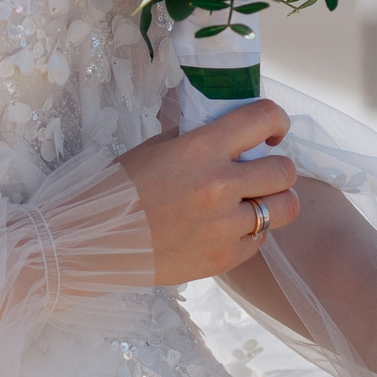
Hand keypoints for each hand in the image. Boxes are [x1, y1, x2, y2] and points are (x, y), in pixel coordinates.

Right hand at [116, 99, 299, 283]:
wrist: (90, 241)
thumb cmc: (118, 189)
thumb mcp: (157, 148)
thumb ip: (199, 136)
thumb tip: (231, 129)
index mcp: (200, 148)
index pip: (265, 118)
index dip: (277, 122)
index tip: (272, 133)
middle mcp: (219, 185)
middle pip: (286, 170)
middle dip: (277, 168)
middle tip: (260, 173)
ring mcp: (224, 226)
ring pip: (285, 208)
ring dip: (273, 202)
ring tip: (253, 203)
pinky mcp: (223, 258)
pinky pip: (260, 240)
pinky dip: (250, 232)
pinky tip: (226, 228)